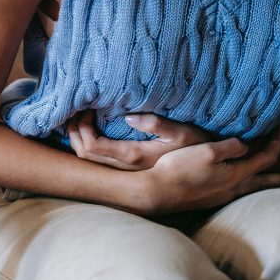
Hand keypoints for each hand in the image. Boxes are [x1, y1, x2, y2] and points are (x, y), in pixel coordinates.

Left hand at [68, 111, 210, 170]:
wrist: (205, 170)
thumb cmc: (196, 147)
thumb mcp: (182, 132)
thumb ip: (157, 124)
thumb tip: (128, 117)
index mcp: (134, 156)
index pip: (93, 147)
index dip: (82, 129)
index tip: (87, 110)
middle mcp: (125, 168)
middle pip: (84, 155)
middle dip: (74, 133)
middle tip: (77, 111)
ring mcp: (124, 170)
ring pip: (88, 160)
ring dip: (78, 139)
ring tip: (80, 118)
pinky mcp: (127, 169)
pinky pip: (97, 160)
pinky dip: (87, 144)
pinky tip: (90, 130)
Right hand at [144, 126, 279, 214]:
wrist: (157, 192)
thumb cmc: (180, 169)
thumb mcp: (207, 150)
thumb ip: (230, 146)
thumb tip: (243, 146)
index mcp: (236, 175)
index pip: (265, 158)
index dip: (276, 142)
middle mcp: (232, 189)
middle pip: (263, 181)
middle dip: (279, 175)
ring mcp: (219, 197)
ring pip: (249, 188)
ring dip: (261, 181)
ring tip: (267, 178)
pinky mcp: (207, 200)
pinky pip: (234, 191)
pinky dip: (243, 185)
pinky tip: (235, 183)